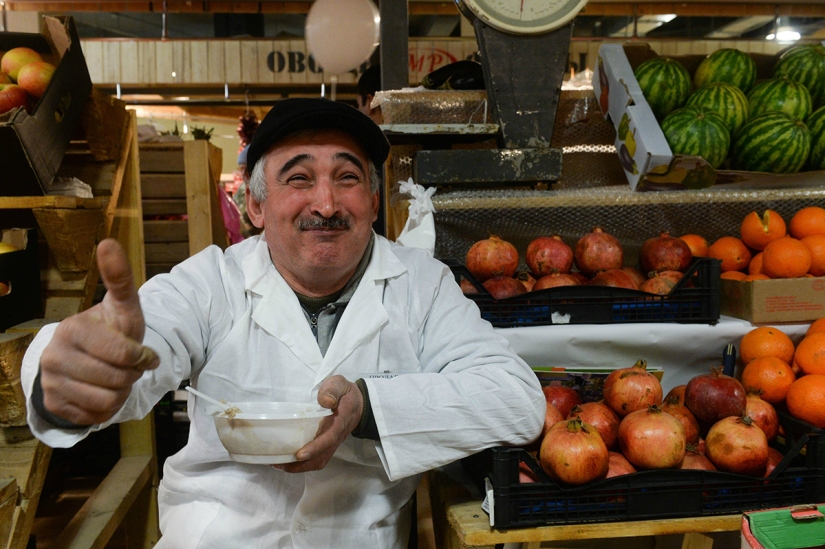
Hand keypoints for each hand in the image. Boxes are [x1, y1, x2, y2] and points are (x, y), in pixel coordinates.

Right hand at [39, 238, 158, 425]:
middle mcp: (55, 355)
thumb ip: (119, 277)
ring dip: (121, 393)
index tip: (143, 354)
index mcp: (73, 329)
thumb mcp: (122, 305)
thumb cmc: (110, 330)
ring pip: (107, 401)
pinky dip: (107, 409)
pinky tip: (101, 392)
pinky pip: (95, 417)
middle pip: (117, 380)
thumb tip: (108, 241)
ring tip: (115, 378)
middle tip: (128, 367)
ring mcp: (51, 381)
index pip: (123, 354)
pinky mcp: (54, 404)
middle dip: (131, 376)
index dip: (140, 358)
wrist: (83, 358)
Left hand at [275, 375, 363, 472]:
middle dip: (302, 464)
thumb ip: (333, 390)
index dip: (315, 448)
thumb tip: (324, 401)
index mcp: (340, 421)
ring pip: (319, 461)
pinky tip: (289, 460)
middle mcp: (337, 436)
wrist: (359, 404)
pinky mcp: (329, 445)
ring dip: (300, 467)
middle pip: (322, 457)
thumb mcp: (340, 384)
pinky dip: (303, 464)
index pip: (329, 438)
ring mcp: (333, 443)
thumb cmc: (345, 393)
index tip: (299, 455)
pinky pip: (318, 459)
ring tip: (280, 464)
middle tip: (280, 463)